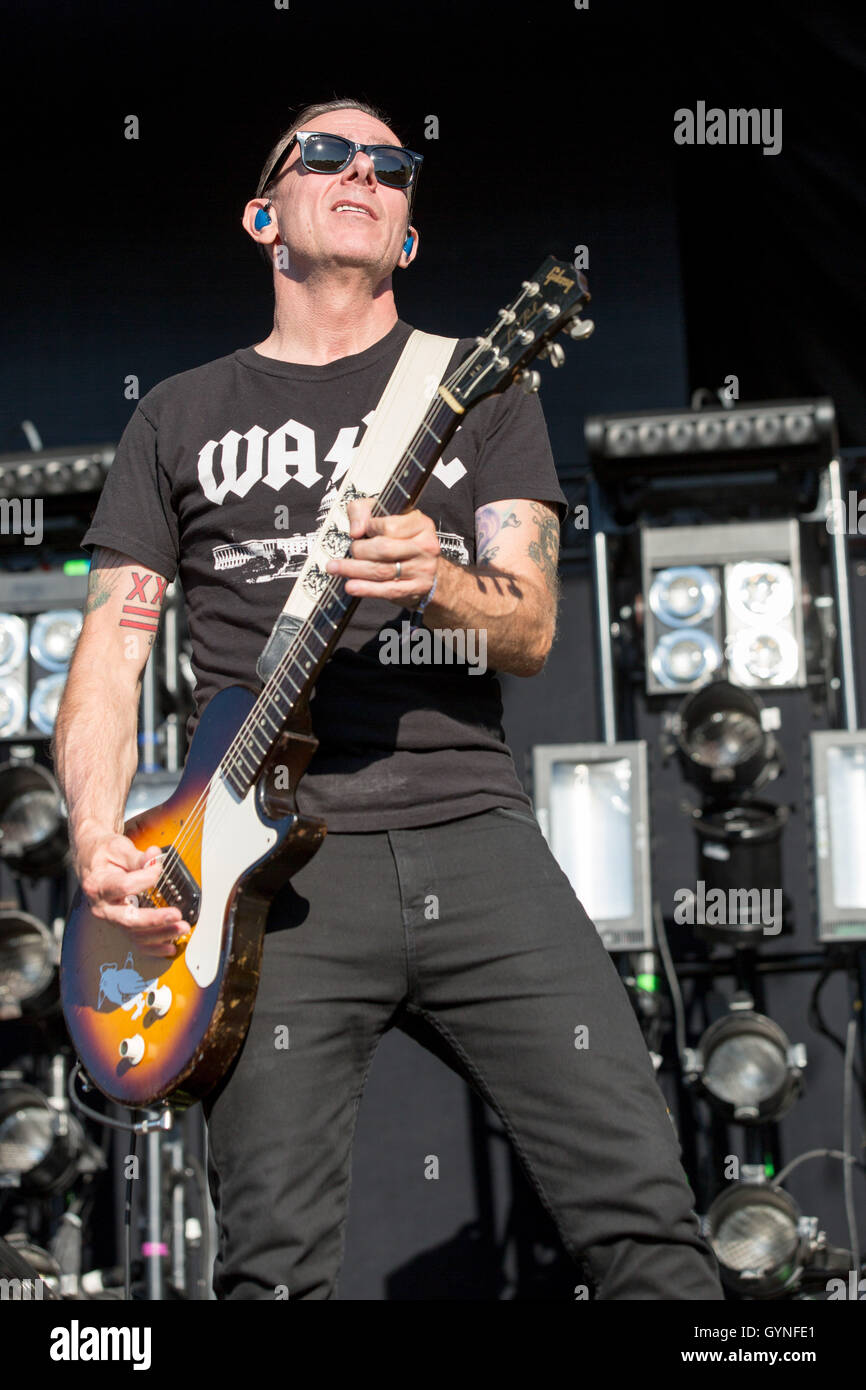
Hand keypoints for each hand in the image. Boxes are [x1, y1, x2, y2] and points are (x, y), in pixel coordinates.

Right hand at [77, 827, 189, 958]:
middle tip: (176, 915)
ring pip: (135, 934)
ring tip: (182, 928)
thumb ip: (138, 856)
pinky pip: (137, 941)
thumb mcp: (118, 848)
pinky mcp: (121, 925)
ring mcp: (112, 919)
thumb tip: (155, 856)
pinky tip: (170, 946)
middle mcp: (103, 907)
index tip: (159, 869)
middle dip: (155, 920)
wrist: (91, 861)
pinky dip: (154, 947)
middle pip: (129, 919)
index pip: (124, 886)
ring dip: (161, 934)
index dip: (145, 878)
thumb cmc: (104, 854)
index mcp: (98, 885)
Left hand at [325, 499, 439, 607]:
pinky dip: (366, 589)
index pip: (389, 526)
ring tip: (335, 568)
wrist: (424, 568)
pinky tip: (351, 586)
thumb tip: (356, 531)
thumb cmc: (399, 538)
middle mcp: (426, 546)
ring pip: (382, 570)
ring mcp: (423, 569)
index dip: (370, 528)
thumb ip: (363, 510)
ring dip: (354, 570)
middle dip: (359, 550)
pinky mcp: (417, 589)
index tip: (362, 531)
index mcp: (420, 524)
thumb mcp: (383, 514)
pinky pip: (387, 590)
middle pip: (384, 549)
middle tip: (350, 550)